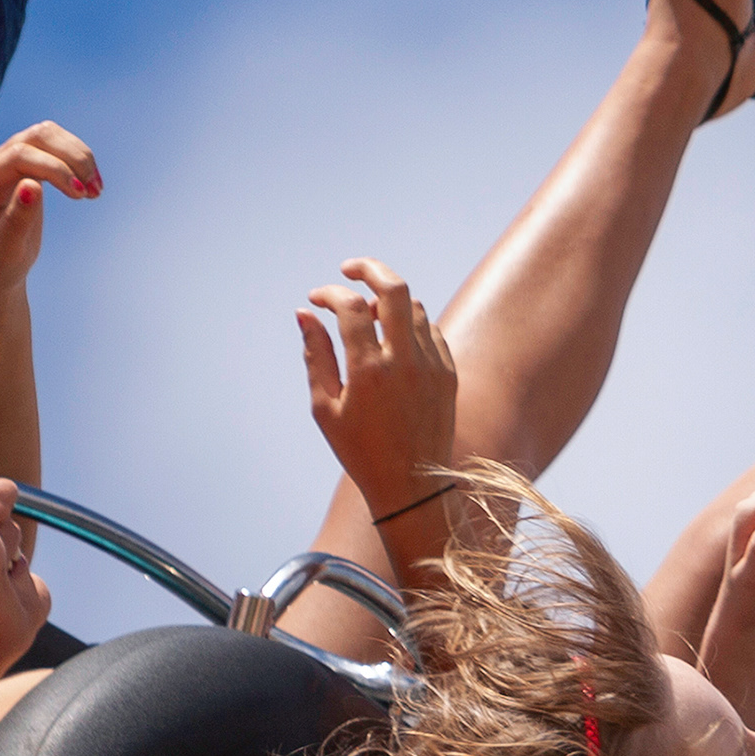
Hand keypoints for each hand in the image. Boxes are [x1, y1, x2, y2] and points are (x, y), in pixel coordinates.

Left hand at [0, 122, 101, 289]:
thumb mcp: (6, 250)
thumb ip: (16, 218)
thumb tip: (32, 185)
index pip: (18, 156)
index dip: (53, 168)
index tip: (79, 193)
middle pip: (35, 138)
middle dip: (70, 158)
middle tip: (94, 191)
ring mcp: (6, 162)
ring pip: (47, 135)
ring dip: (78, 156)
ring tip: (96, 189)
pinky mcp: (24, 165)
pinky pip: (53, 146)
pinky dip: (76, 160)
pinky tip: (90, 184)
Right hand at [298, 258, 457, 501]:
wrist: (412, 487)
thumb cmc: (359, 451)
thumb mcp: (326, 408)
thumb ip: (316, 356)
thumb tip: (305, 313)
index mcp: (370, 370)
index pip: (350, 306)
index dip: (330, 293)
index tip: (316, 298)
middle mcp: (406, 361)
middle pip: (394, 287)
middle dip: (369, 268)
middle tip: (350, 269)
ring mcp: (433, 365)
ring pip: (414, 307)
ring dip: (388, 302)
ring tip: (367, 318)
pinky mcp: (448, 372)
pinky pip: (431, 330)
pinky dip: (410, 323)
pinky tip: (393, 339)